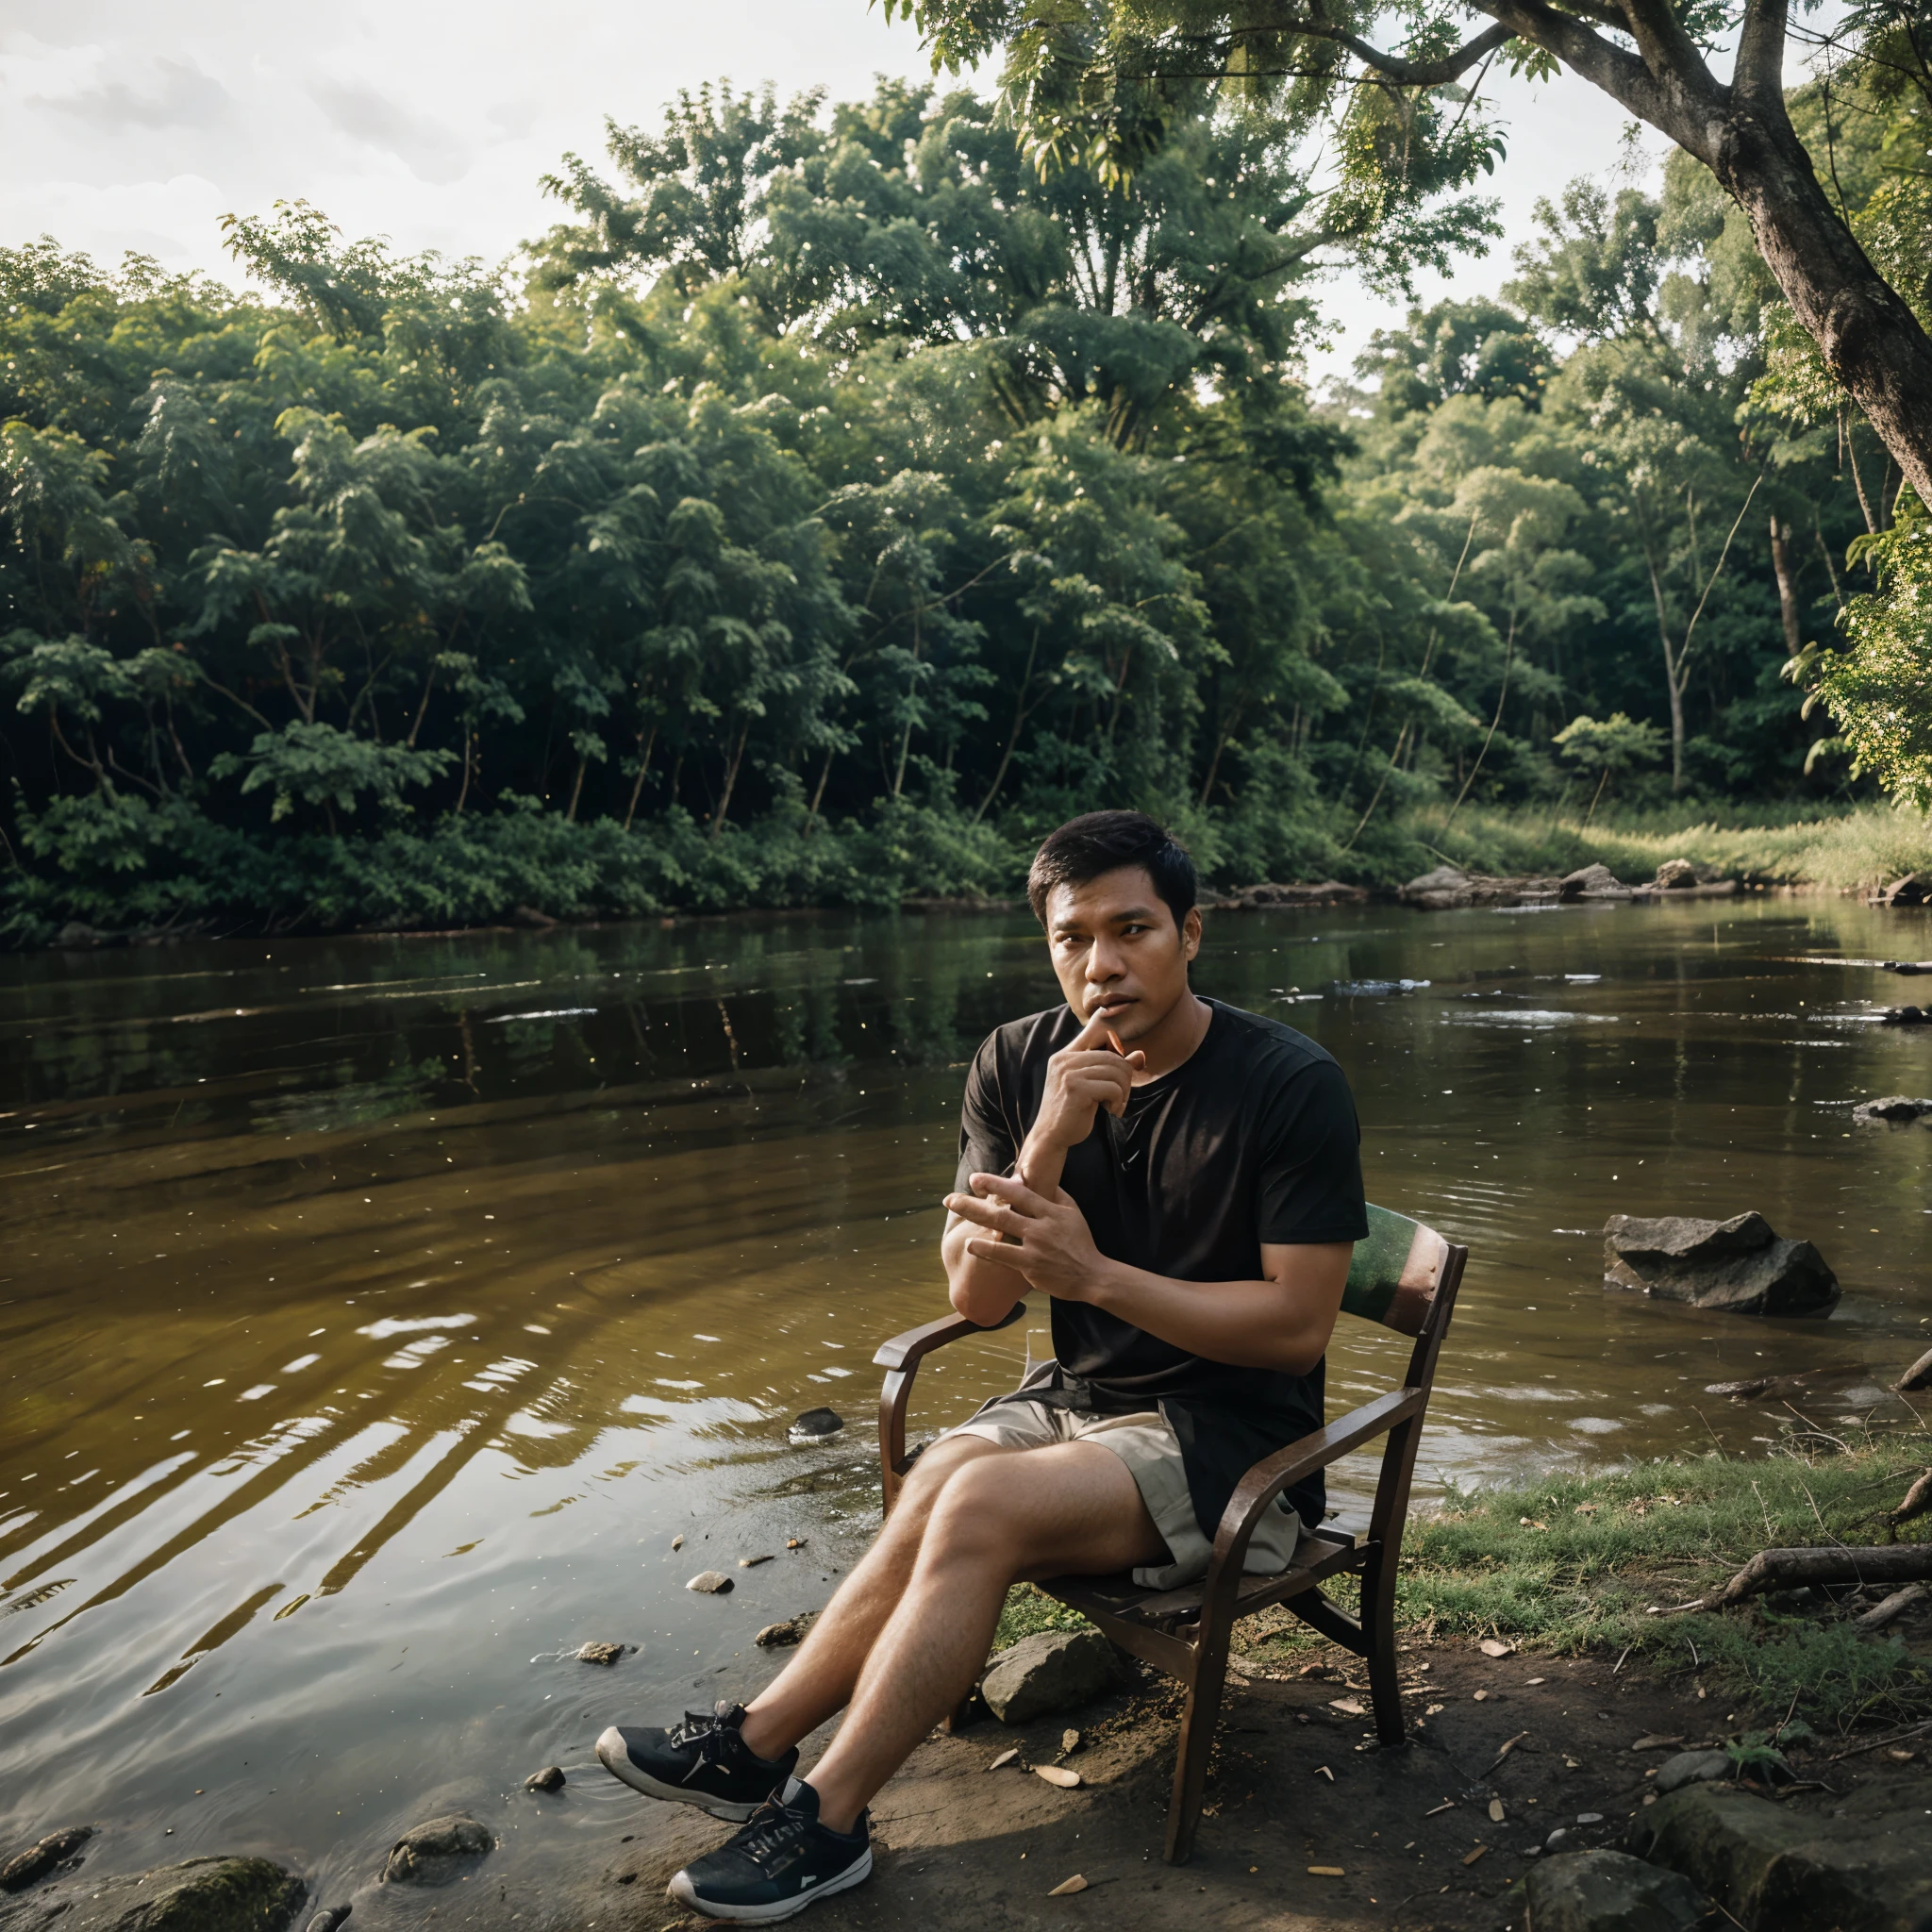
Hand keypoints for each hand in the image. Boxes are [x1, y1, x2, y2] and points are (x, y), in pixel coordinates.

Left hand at [943, 1171, 1109, 1301]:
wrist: (1092, 1275)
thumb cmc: (1081, 1242)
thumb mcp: (1073, 1212)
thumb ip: (1056, 1194)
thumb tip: (1041, 1180)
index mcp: (1050, 1210)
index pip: (1019, 1192)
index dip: (995, 1184)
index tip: (974, 1179)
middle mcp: (1040, 1226)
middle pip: (1002, 1210)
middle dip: (973, 1203)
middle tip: (950, 1199)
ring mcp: (1034, 1246)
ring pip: (999, 1230)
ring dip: (974, 1220)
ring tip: (954, 1213)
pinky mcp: (1030, 1266)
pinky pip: (1003, 1255)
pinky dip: (985, 1249)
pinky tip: (970, 1245)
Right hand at [1031, 1008, 1145, 1154]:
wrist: (1051, 1136)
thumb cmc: (1072, 1110)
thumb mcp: (1092, 1086)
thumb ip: (1112, 1070)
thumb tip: (1140, 1056)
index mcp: (1067, 1054)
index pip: (1092, 1029)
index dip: (1110, 1019)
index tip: (1122, 1007)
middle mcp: (1065, 1059)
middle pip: (1113, 1057)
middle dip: (1125, 1078)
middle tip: (1120, 1097)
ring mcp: (1068, 1072)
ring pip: (1116, 1071)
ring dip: (1122, 1092)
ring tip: (1115, 1104)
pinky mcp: (1075, 1088)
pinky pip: (1112, 1088)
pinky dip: (1117, 1101)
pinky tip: (1110, 1110)